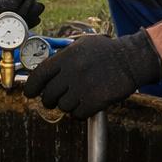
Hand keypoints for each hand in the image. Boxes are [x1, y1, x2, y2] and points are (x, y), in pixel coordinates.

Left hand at [23, 31, 161, 118]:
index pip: (38, 76)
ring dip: (67, 106)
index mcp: (65, 58)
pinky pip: (77, 115)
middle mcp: (71, 73)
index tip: (30, 93)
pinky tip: (84, 107)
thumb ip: (62, 57)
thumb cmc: (106, 51)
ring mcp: (83, 87)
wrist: (131, 60)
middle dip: (49, 100)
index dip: (31, 87)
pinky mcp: (95, 101)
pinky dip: (79, 114)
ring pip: (62, 106)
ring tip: (75, 99)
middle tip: (55, 99)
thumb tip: (45, 71)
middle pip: (48, 95)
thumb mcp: (81, 46)